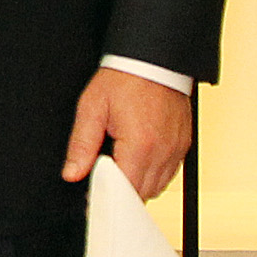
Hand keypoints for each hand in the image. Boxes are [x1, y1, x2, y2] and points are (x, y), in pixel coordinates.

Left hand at [61, 67, 193, 197]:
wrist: (153, 60)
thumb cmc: (125, 78)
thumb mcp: (92, 108)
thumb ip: (81, 145)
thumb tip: (72, 172)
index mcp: (139, 144)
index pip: (125, 190)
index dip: (106, 197)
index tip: (92, 196)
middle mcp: (162, 150)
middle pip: (142, 194)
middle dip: (121, 192)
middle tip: (103, 180)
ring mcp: (176, 148)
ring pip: (158, 187)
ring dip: (139, 185)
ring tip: (121, 167)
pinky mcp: (183, 144)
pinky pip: (170, 174)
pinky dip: (154, 175)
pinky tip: (139, 162)